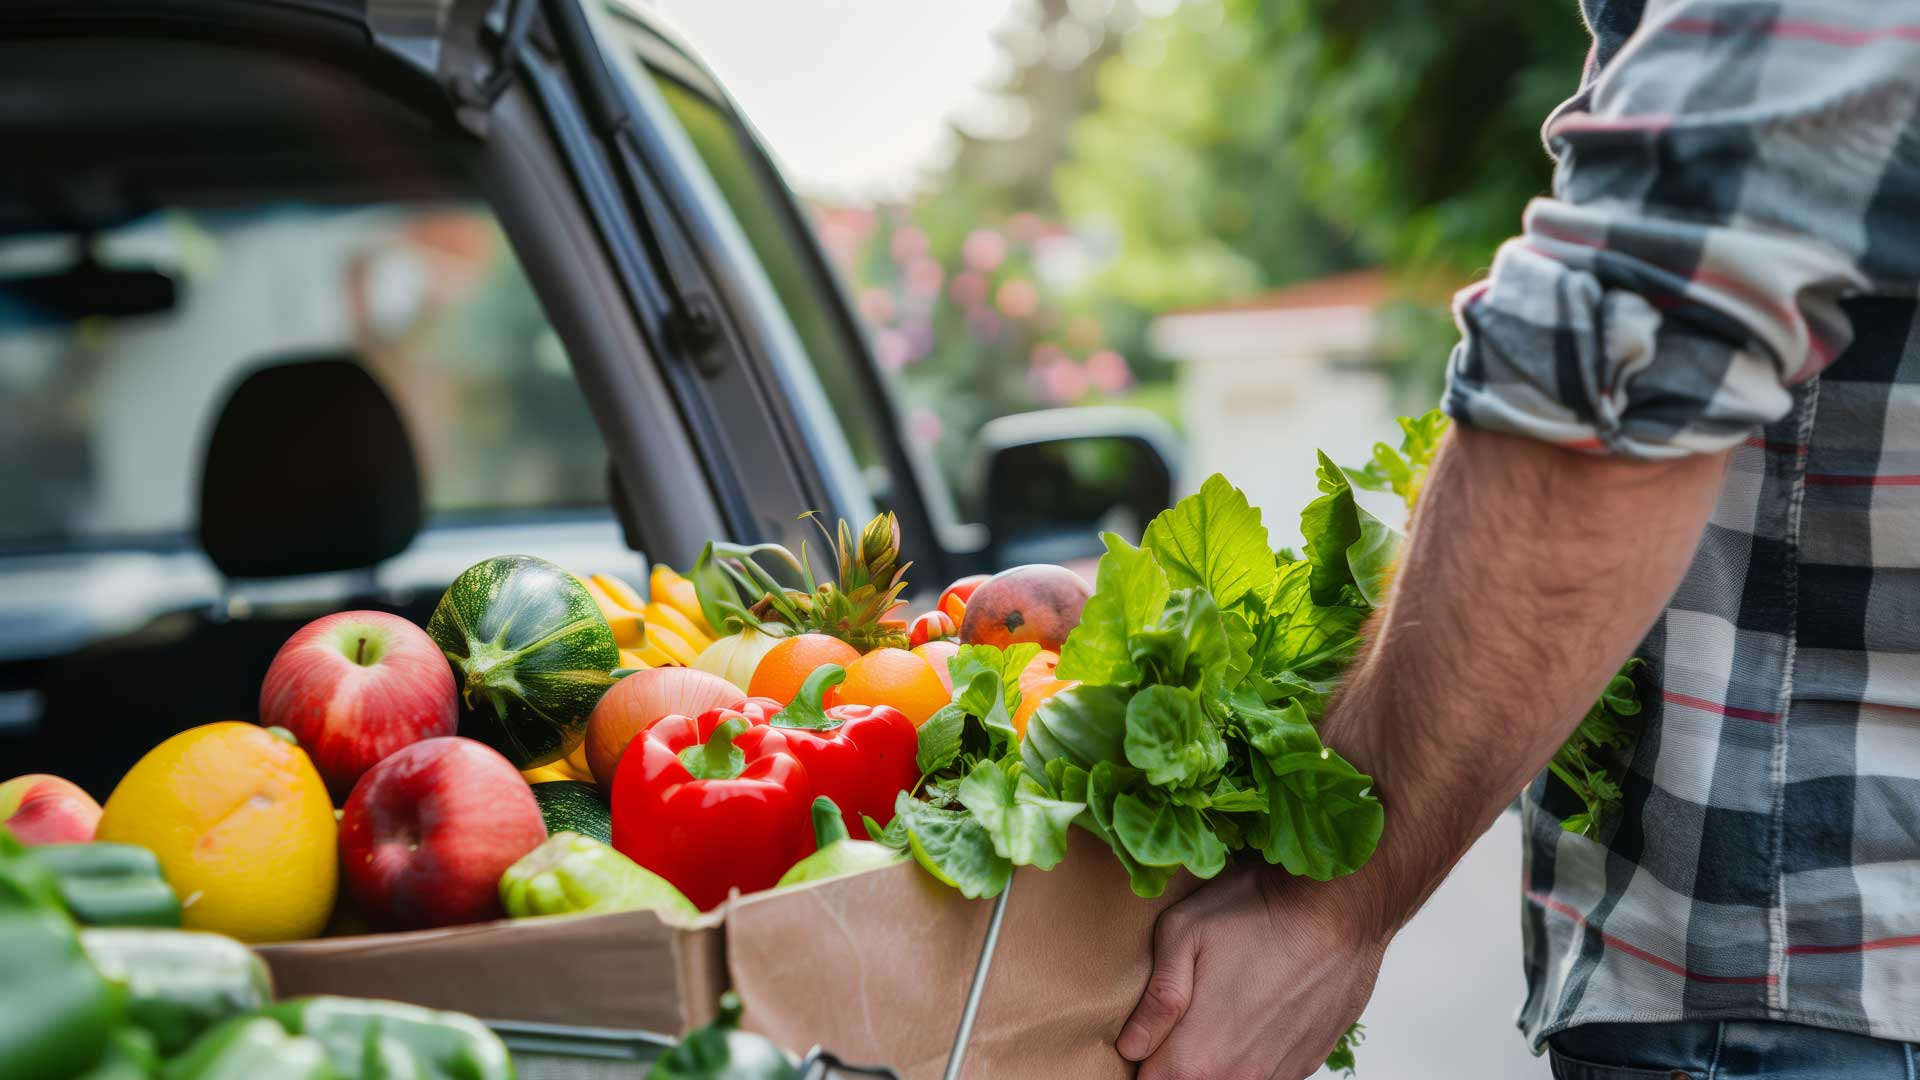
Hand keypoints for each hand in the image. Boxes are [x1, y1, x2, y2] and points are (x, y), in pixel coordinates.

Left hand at [1117, 865, 1387, 1079]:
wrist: (1340, 909)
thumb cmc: (1258, 911)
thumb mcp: (1184, 933)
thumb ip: (1155, 1000)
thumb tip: (1131, 1044)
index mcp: (1196, 1058)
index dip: (1143, 1058)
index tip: (1145, 1035)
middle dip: (1177, 1060)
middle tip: (1181, 1020)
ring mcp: (1276, 1075)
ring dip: (1216, 1059)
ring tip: (1221, 1011)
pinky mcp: (1305, 1064)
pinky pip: (1264, 1074)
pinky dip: (1250, 1054)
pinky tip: (1253, 1014)